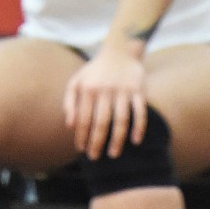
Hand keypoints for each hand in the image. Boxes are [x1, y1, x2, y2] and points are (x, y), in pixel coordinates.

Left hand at [63, 43, 147, 159]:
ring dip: (117, 139)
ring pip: (120, 120)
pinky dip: (139, 127)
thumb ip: (70, 101)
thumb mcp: (77, 80)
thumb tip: (69, 125)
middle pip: (101, 122)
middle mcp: (104, 90)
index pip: (84, 117)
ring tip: (113, 154)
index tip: (81, 150)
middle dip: (97, 142)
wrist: (119, 50)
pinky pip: (140, 112)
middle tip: (94, 158)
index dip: (82, 135)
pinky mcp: (138, 90)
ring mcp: (122, 90)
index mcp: (88, 88)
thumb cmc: (95, 71)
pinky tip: (135, 141)